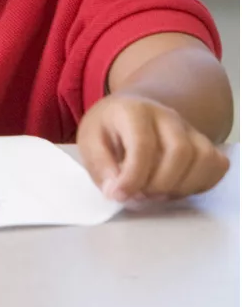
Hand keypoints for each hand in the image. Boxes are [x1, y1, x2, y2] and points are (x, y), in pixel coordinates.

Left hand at [79, 93, 229, 202]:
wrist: (131, 111)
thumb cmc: (109, 128)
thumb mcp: (89, 140)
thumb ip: (100, 165)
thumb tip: (116, 191)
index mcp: (134, 111)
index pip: (143, 144)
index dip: (133, 175)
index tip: (119, 195)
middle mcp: (168, 116)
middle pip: (180, 152)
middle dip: (159, 183)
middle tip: (139, 195)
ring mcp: (190, 129)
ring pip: (204, 159)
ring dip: (181, 187)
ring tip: (155, 194)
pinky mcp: (205, 143)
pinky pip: (216, 165)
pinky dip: (200, 184)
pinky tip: (175, 188)